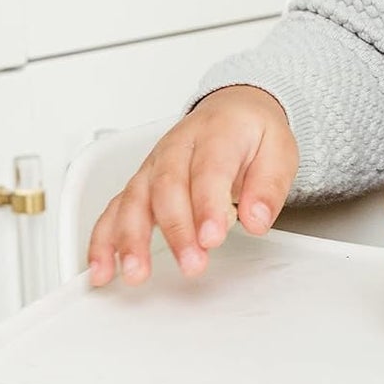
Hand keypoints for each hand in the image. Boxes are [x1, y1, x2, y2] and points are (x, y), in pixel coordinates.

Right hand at [86, 85, 297, 286]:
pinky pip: (114, 209)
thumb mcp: (280, 151)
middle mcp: (179, 146)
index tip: (212, 238)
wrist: (233, 110)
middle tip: (191, 263)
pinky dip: (103, 241)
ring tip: (136, 273)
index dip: (208, 206)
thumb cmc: (254, 134)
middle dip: (176, 230)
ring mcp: (154, 164)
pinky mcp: (139, 182)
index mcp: (218, 133)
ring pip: (134, 198)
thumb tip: (257, 220)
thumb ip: (269, 187)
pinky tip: (103, 269)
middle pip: (168, 186)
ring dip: (131, 239)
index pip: (209, 169)